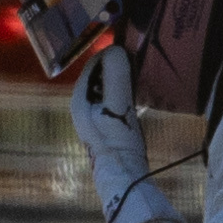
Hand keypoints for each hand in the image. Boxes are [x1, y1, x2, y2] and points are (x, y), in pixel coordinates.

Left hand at [69, 50, 149, 207]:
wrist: (124, 176)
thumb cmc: (118, 141)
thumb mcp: (118, 107)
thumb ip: (116, 78)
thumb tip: (116, 49)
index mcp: (79, 98)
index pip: (94, 63)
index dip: (112, 53)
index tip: (133, 46)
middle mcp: (83, 105)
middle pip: (101, 73)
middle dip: (118, 64)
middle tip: (141, 56)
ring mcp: (95, 115)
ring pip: (109, 85)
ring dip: (124, 77)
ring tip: (143, 70)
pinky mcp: (107, 123)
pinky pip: (115, 97)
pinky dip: (126, 90)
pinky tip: (140, 92)